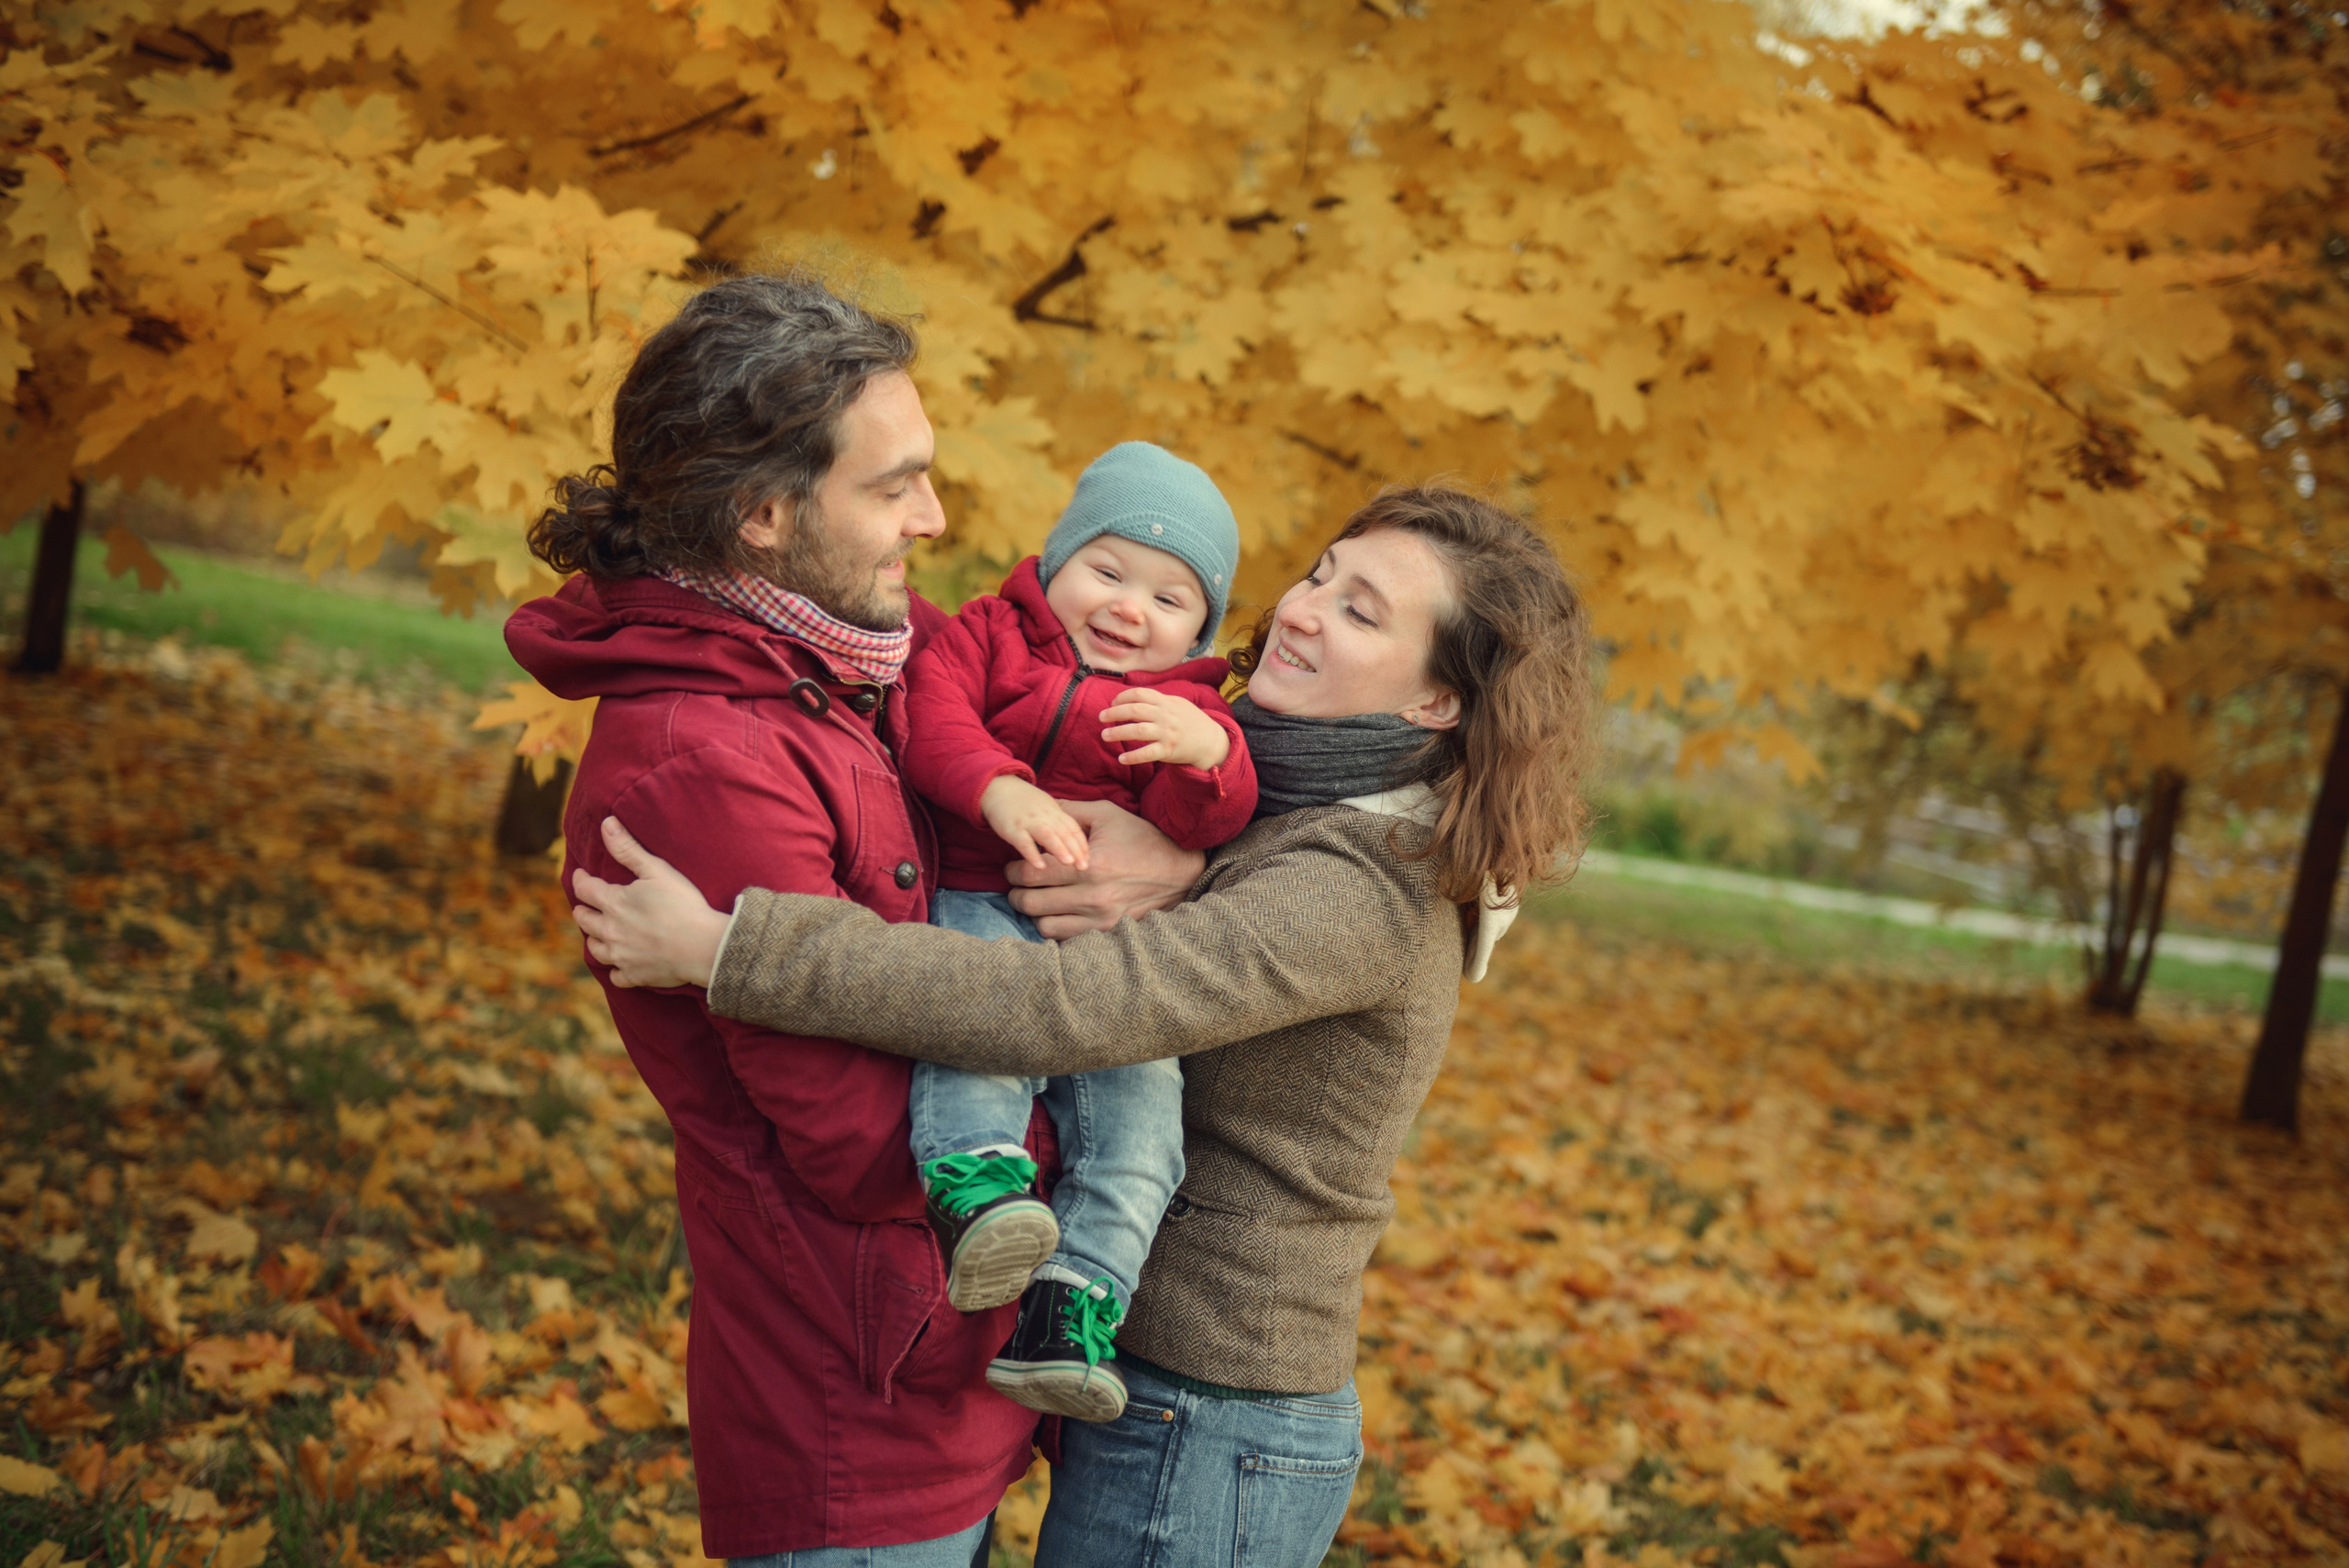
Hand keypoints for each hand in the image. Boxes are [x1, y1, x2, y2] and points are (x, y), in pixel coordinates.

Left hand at [569, 817, 731, 988]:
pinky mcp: (635, 975)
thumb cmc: (682, 904)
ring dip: (594, 938)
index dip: (580, 879)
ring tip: (599, 933)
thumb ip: (628, 849)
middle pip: (584, 920)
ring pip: (595, 949)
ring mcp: (621, 956)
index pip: (584, 889)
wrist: (702, 946)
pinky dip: (615, 969)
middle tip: (586, 904)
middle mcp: (610, 931)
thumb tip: (606, 824)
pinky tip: (620, 963)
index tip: (580, 875)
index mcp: (613, 903)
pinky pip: (615, 975)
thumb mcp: (656, 870)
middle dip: (583, 910)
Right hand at [979, 774, 1090, 872]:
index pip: (1073, 828)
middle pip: (1064, 832)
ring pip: (1047, 834)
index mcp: (1055, 812)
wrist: (997, 788)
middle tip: (1085, 867)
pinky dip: (1032, 854)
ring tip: (1069, 864)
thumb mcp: (1046, 810)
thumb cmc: (1024, 804)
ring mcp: (1028, 821)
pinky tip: (1039, 867)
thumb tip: (1071, 850)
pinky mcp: (1012, 828)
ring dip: (1059, 849)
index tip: (1089, 860)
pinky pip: (1023, 842)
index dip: (1082, 844)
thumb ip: (1058, 827)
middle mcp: (1045, 816)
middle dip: (1076, 849)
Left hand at [1005, 798, 1203, 937]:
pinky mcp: (1107, 932)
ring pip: (1043, 925)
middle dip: (1015, 893)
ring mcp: (1100, 918)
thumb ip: (1070, 811)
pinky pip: (1065, 939)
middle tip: (1017, 885)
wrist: (1180, 872)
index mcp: (1090, 864)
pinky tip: (1056, 914)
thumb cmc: (1142, 839)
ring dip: (1033, 914)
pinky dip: (1054, 928)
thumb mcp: (1108, 815)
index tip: (1012, 866)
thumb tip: (1039, 806)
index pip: (1031, 872)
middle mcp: (1093, 895)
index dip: (1012, 870)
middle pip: (1030, 902)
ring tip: (1036, 900)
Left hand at [1100, 688, 1230, 768]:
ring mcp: (1167, 733)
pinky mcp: (1169, 750)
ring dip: (1118, 732)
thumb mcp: (1177, 704)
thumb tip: (1132, 698)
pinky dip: (1133, 756)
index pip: (1140, 694)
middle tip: (1101, 717)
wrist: (1210, 740)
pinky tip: (1121, 758)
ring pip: (1138, 731)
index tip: (1112, 703)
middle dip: (1115, 713)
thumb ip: (1157, 700)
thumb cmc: (1190, 721)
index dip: (1122, 697)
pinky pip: (1148, 753)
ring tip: (1105, 735)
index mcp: (1166, 702)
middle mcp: (1165, 716)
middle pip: (1135, 711)